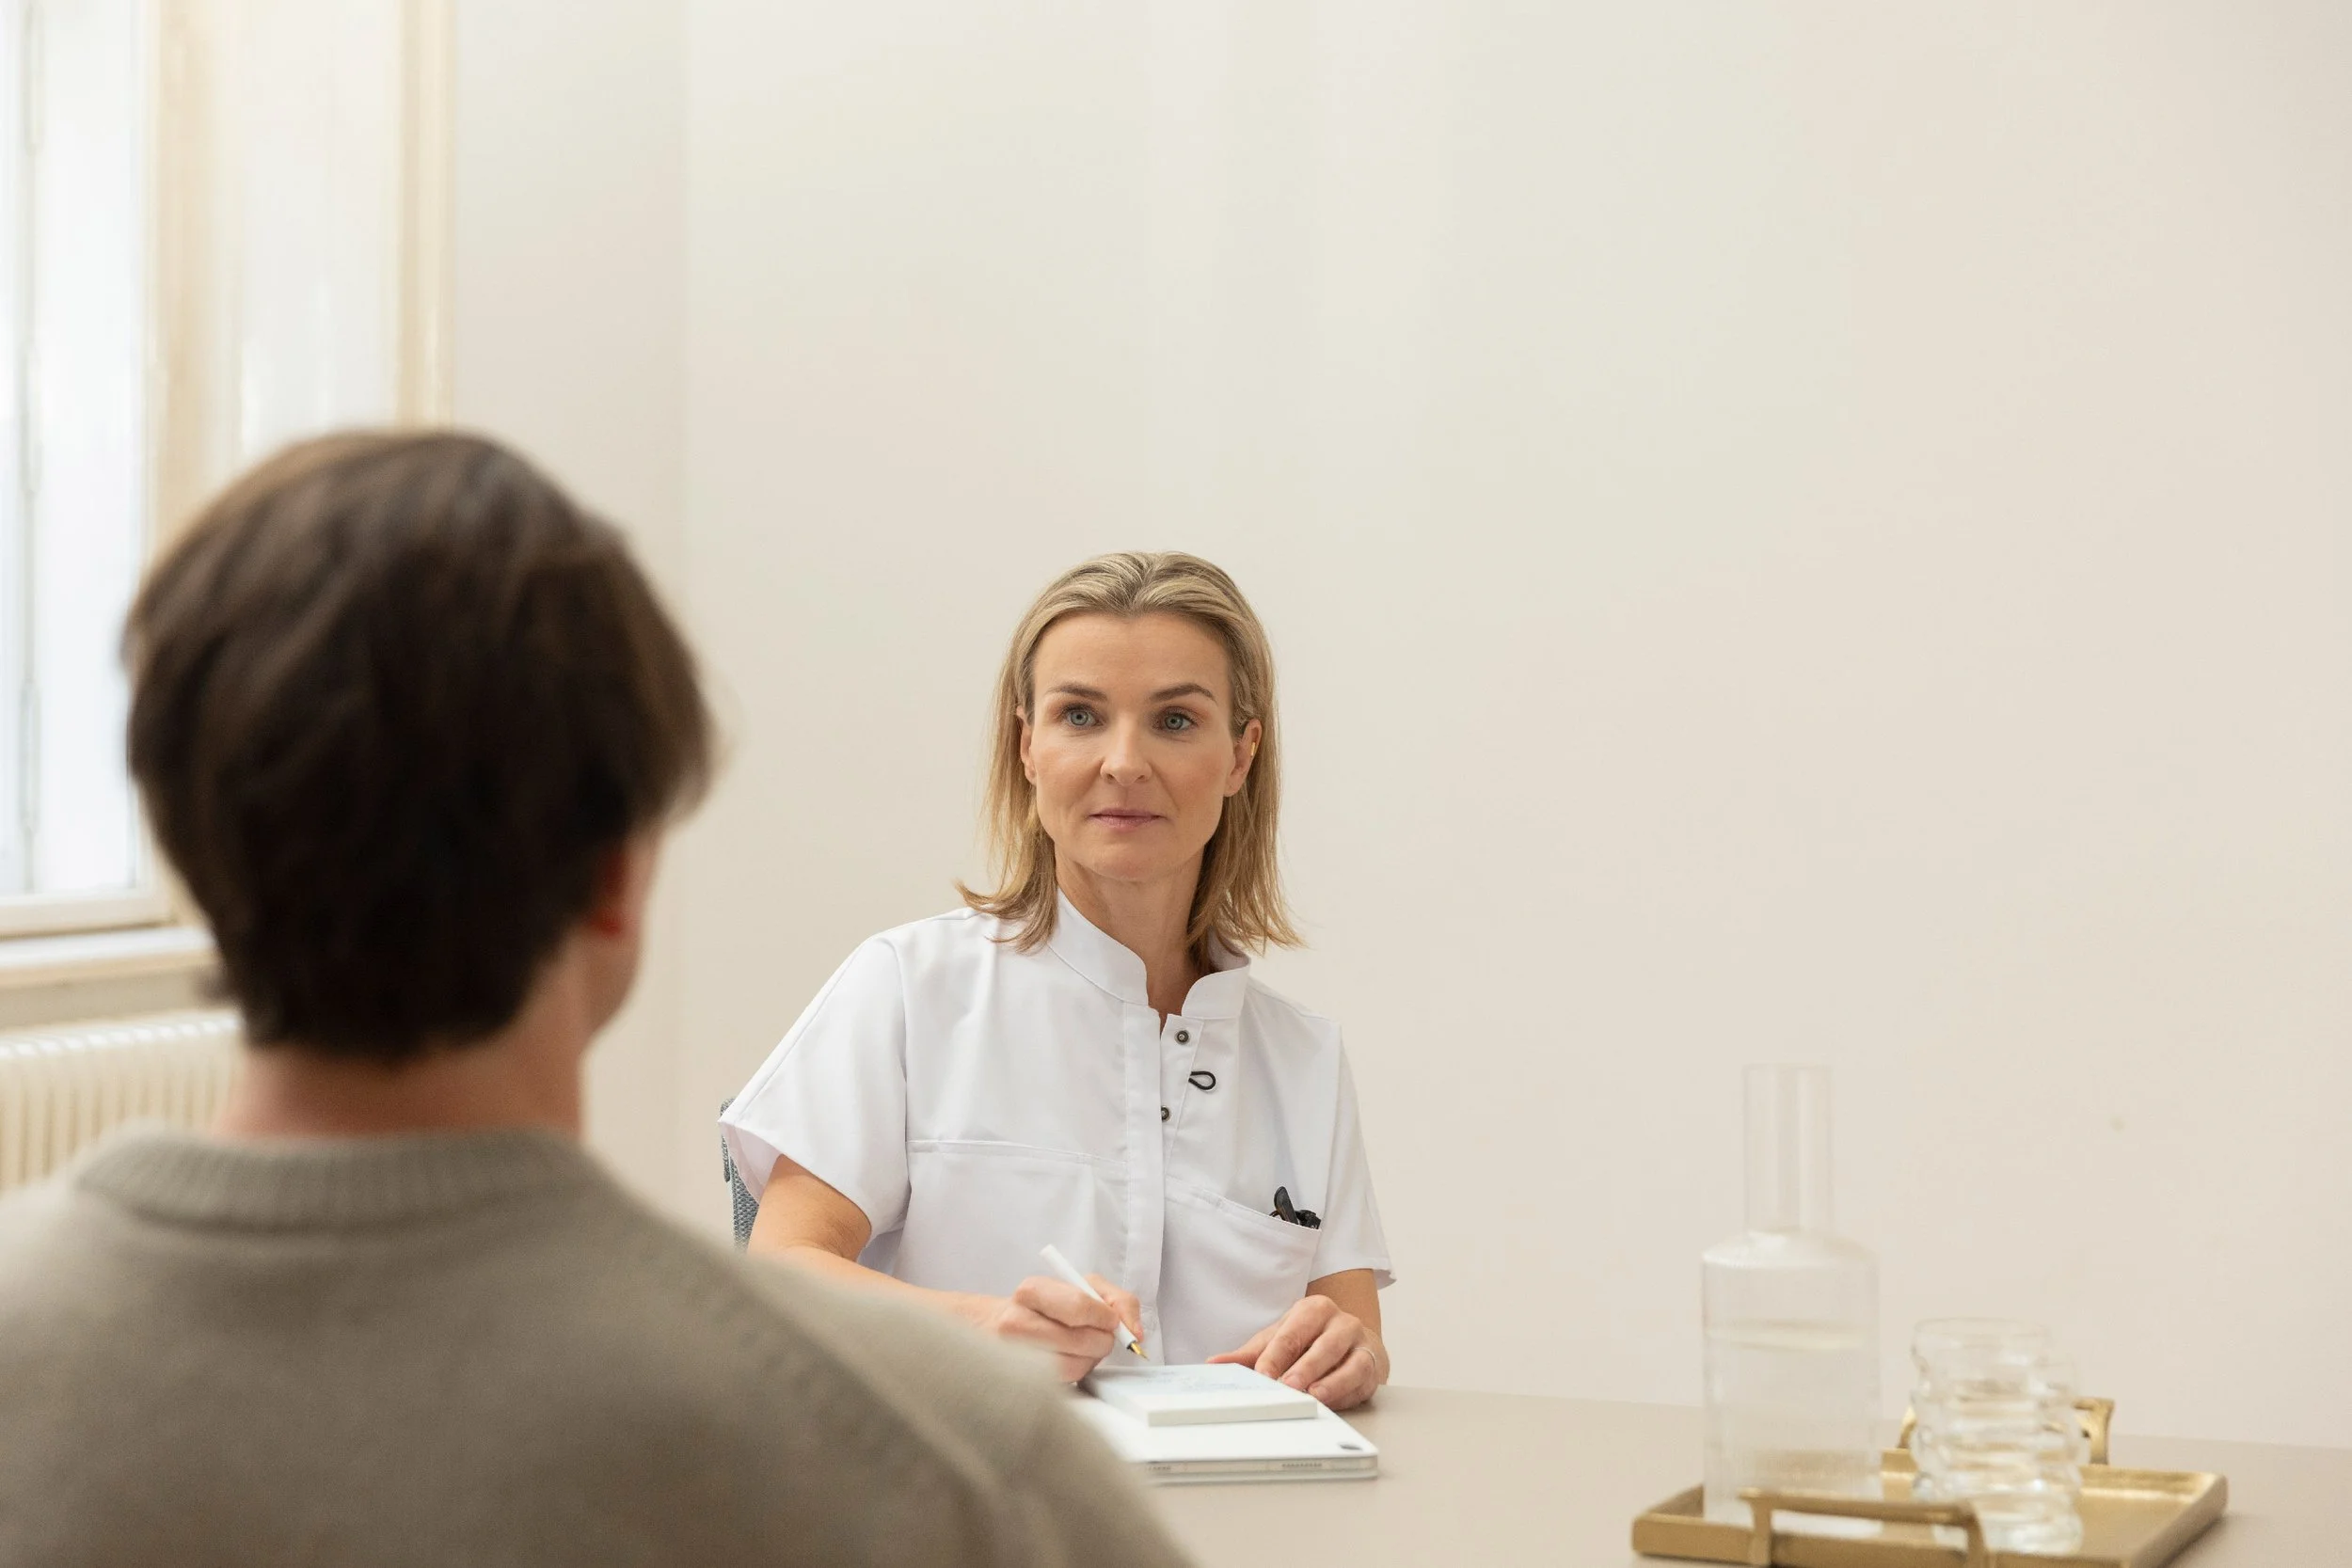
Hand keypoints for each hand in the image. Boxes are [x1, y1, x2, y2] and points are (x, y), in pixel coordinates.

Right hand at [958, 1273, 1144, 1382]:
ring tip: (1083, 1348)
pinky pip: (1063, 1383)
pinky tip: (1068, 1359)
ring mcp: (1013, 1356)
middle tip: (1101, 1336)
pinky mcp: (1018, 1381)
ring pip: (1074, 1366)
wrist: (999, 1327)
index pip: (1079, 1307)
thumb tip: (1134, 1332)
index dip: (1105, 1318)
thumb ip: (1118, 1301)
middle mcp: (1015, 1322)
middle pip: (1080, 1340)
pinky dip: (1076, 1373)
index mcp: (1032, 1291)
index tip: (1112, 1322)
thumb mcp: (1083, 1287)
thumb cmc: (1049, 1307)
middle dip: (1102, 1341)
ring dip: (1090, 1360)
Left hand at [1208, 1295, 1385, 1409]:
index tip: (1262, 1374)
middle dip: (1304, 1367)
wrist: (1351, 1342)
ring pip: (1347, 1361)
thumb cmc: (1310, 1341)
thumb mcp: (1278, 1342)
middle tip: (1287, 1385)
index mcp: (1312, 1310)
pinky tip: (1331, 1400)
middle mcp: (1339, 1321)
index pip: (1291, 1333)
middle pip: (1322, 1345)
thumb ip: (1249, 1355)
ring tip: (1312, 1395)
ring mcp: (1359, 1342)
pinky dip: (1345, 1391)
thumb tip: (1214, 1364)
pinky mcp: (1372, 1363)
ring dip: (1329, 1381)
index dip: (1275, 1355)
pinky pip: (1361, 1377)